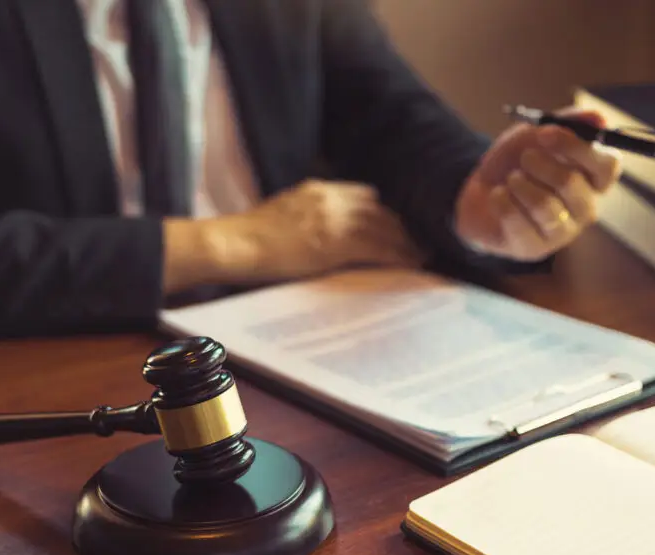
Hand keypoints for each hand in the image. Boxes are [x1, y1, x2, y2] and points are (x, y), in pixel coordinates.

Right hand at [162, 179, 422, 290]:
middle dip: (402, 224)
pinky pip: (376, 247)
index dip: (385, 211)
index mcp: (316, 190)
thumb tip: (322, 237)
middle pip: (378, 209)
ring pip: (383, 227)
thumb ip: (308, 219)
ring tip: (422, 254)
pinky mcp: (332, 242)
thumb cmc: (247, 239)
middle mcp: (328, 198)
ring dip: (406, 241)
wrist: (232, 244)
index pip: (362, 195)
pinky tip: (410, 262)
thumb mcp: (283, 216)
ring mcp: (331, 218)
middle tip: (421, 239)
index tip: (399, 224)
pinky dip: (397, 254)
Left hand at [453, 108, 620, 261]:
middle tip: (524, 157)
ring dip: (520, 185)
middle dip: (541, 165)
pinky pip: (519, 223)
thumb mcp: (536, 135)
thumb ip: (567, 123)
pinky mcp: (535, 249)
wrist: (478, 194)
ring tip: (510, 179)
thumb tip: (599, 118)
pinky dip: (502, 202)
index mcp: (593, 179)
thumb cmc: (516, 164)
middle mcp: (584, 208)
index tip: (546, 134)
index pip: (607, 166)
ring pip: (546, 206)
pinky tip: (498, 196)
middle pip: (573, 185)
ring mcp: (561, 232)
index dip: (577, 148)